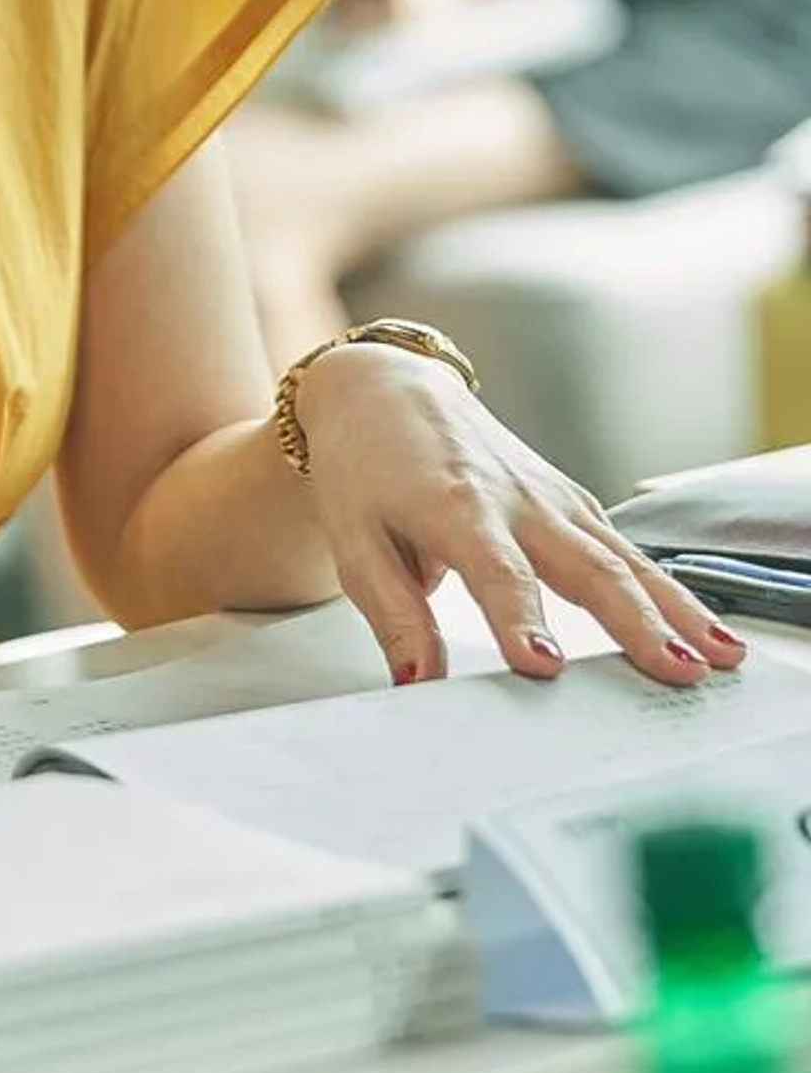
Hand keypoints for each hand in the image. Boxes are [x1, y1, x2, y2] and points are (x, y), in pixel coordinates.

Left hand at [290, 345, 746, 687]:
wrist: (384, 390)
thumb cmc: (365, 466)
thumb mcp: (355, 540)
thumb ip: (393, 614)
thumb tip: (418, 681)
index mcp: (455, 506)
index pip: (496, 571)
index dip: (521, 617)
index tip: (545, 664)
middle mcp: (517, 499)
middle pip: (586, 566)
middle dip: (635, 623)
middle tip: (675, 672)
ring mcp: (553, 498)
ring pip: (624, 558)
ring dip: (674, 609)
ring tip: (717, 659)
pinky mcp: (571, 503)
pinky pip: (626, 549)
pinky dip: (668, 589)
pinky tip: (702, 628)